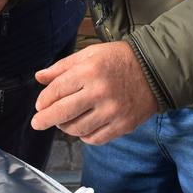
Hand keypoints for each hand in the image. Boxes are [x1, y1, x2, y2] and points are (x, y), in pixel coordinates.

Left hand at [32, 41, 157, 144]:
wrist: (155, 71)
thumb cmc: (118, 59)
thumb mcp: (89, 54)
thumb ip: (62, 67)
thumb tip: (39, 77)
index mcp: (89, 71)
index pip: (57, 90)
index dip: (44, 100)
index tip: (39, 106)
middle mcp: (100, 92)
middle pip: (63, 113)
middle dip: (45, 120)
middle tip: (37, 123)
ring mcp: (112, 111)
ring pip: (78, 129)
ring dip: (65, 127)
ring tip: (63, 122)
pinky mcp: (123, 125)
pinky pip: (95, 138)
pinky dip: (84, 136)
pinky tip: (82, 128)